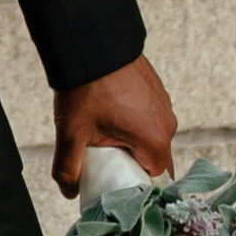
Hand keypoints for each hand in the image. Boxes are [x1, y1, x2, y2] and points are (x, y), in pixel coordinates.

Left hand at [52, 49, 178, 195]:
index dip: (133, 185)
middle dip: (129, 164)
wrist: (90, 42)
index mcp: (154, 139)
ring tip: (101, 135)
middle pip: (152, 159)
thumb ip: (68, 168)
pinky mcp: (156, 90)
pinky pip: (147, 117)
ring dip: (129, 142)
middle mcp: (167, 123)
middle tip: (102, 160)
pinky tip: (108, 116)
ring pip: (149, 137)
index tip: (113, 184)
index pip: (153, 179)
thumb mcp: (71, 133)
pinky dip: (131, 122)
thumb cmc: (85, 87)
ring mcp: (163, 104)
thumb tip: (70, 192)